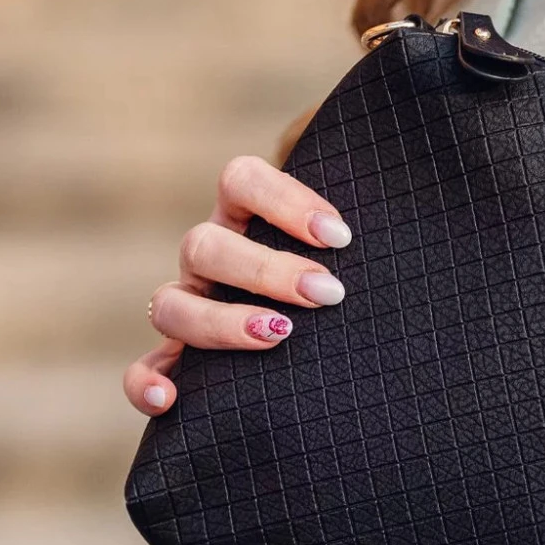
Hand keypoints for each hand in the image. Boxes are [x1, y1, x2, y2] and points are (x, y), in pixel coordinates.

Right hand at [123, 154, 351, 416]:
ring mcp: (190, 306)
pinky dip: (146, 383)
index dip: (283, 200)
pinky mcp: (179, 362)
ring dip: (221, 322)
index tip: (339, 235)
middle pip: (204, 245)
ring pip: (172, 305)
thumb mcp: (357, 227)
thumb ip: (367, 187)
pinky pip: (143, 370)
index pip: (241, 180)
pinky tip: (171, 399)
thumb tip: (401, 146)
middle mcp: (210, 256)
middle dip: (266, 269)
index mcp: (245, 213)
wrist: (337, 334)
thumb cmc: (348, 263)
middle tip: (327, 292)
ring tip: (278, 334)